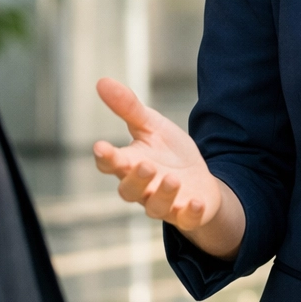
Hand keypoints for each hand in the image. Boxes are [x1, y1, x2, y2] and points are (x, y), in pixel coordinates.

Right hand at [92, 78, 225, 232]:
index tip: (100, 147)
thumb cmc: (170, 154)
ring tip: (173, 179)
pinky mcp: (187, 214)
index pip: (111, 164)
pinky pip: (185, 220)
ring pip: (155, 208)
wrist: (200, 182)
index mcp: (131, 165)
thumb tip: (102, 81)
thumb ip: (128, 108)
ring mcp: (165, 204)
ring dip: (163, 195)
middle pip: (128, 191)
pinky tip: (195, 203)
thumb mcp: (152, 126)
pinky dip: (190, 213)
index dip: (105, 157)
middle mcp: (143, 188)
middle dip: (135, 179)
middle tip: (145, 164)